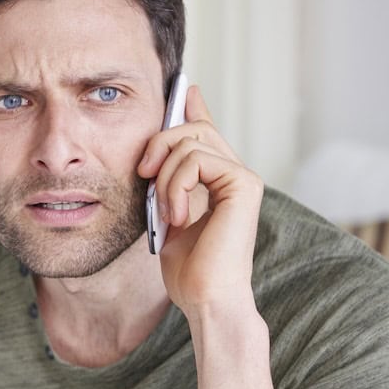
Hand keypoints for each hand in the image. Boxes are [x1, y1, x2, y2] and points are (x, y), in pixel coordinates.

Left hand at [137, 85, 263, 316]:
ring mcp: (243, 177)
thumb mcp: (166, 216)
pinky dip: (176, 185)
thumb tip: (157, 153)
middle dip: (159, 143)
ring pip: (190, 141)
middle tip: (144, 175)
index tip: (183, 90)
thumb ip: (167, 182)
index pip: (207, 132)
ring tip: (166, 213)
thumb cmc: (188, 270)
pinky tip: (178, 216)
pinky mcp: (244, 183)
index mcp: (219, 181)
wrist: (206, 299)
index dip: (194, 108)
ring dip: (165, 176)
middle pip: (193, 128)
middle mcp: (235, 174)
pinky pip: (197, 159)